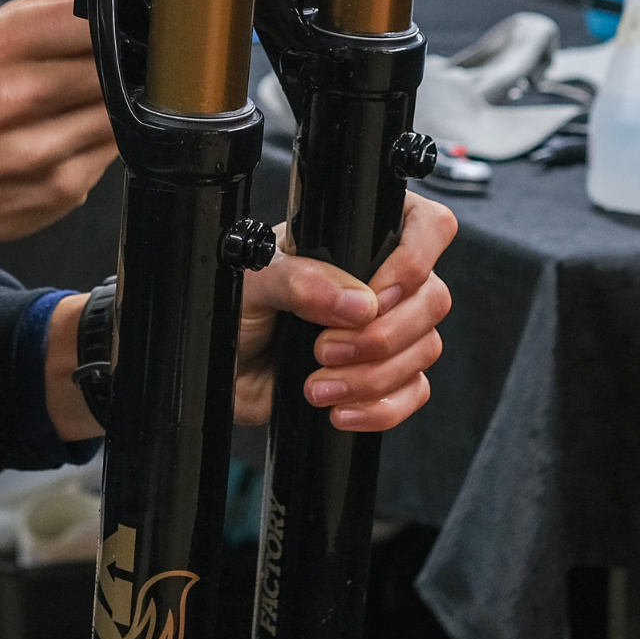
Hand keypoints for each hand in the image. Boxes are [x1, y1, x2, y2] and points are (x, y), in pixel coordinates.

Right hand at [0, 0, 114, 330]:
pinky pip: (112, 148)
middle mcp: (15, 97)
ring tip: (75, 103)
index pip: (88, 17)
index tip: (111, 23)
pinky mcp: (61, 187)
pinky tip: (67, 136)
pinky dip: (100, 138)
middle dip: (114, 63)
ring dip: (111, 103)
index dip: (109, 19)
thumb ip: (42, 5)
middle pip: (110, 64)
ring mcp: (40, 148)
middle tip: (95, 67)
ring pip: (119, 108)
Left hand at [41, 192, 455, 440]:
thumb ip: (298, 281)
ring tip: (319, 386)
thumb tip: (356, 301)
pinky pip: (414, 392)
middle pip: (433, 298)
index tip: (375, 292)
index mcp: (354, 239)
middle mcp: (378, 281)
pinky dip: (383, 408)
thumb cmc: (225, 310)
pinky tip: (341, 410)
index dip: (415, 258)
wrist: (206, 372)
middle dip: (385, 334)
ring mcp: (383, 330)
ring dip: (376, 376)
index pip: (424, 227)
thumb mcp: (251, 283)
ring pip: (425, 348)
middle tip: (326, 349)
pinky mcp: (380, 377)